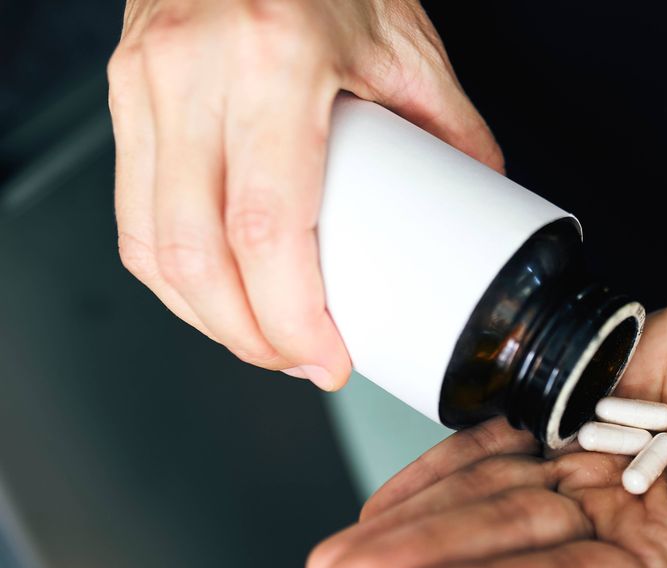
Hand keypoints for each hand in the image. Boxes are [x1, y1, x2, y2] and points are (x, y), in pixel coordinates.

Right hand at [108, 0, 501, 388]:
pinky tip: (215, 293)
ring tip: (265, 340)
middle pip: (194, 255)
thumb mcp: (407, 43)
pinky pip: (132, 212)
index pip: (263, 229)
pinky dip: (173, 272)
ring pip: (148, 244)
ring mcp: (141, 80)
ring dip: (205, 316)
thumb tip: (481, 207)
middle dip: (247, 337)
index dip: (291, 318)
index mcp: (270, 57)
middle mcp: (189, 69)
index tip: (325, 359)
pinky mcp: (123, 93)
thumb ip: (453, 132)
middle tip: (301, 363)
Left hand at [307, 268, 666, 567]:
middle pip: (502, 546)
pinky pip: (500, 440)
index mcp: (666, 563)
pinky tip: (387, 499)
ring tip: (337, 554)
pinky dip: (443, 467)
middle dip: (419, 563)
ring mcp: (590, 466)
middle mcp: (615, 522)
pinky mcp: (575, 409)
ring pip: (487, 499)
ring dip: (413, 524)